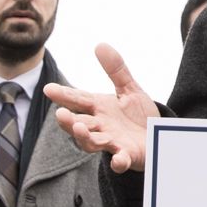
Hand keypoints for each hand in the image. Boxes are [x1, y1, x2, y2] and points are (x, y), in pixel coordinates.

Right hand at [45, 45, 154, 170]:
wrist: (157, 136)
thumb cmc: (138, 115)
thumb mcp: (129, 89)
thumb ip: (116, 69)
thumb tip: (100, 44)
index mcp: (100, 108)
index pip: (79, 99)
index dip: (64, 95)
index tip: (48, 89)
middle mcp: (102, 126)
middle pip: (80, 124)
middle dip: (69, 121)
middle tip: (60, 114)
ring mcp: (113, 142)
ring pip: (92, 142)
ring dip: (85, 137)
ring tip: (79, 128)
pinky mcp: (127, 155)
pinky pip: (120, 160)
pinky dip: (118, 162)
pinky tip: (117, 159)